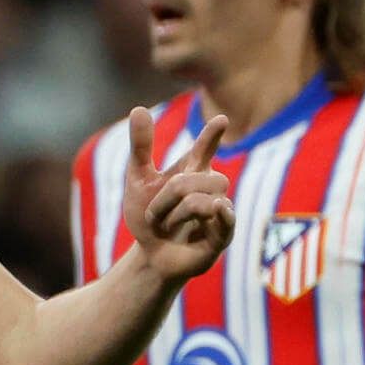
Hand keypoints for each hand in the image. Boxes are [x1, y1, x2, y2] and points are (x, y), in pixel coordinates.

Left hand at [122, 107, 234, 282]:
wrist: (150, 256)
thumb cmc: (147, 217)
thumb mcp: (138, 180)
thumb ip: (141, 147)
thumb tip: (138, 108)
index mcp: (191, 173)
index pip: (204, 149)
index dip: (211, 135)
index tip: (220, 120)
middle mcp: (209, 190)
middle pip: (197, 179)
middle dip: (169, 196)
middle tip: (153, 215)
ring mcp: (219, 212)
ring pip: (205, 200)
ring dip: (175, 215)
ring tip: (166, 227)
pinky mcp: (223, 236)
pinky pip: (227, 221)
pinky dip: (221, 215)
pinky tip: (218, 209)